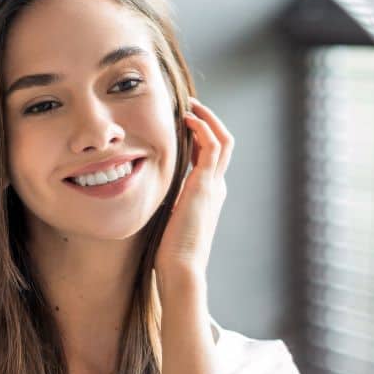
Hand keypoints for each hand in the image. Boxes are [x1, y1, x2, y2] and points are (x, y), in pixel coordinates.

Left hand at [154, 97, 232, 291]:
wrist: (182, 268)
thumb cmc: (170, 253)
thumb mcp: (168, 221)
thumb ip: (166, 205)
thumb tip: (150, 199)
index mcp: (207, 196)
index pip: (209, 158)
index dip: (198, 138)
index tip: (182, 125)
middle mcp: (215, 187)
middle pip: (223, 144)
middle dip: (208, 122)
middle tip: (190, 107)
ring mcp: (214, 185)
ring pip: (223, 140)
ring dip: (208, 119)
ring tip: (190, 106)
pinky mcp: (206, 184)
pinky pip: (212, 145)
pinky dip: (203, 128)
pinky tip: (188, 119)